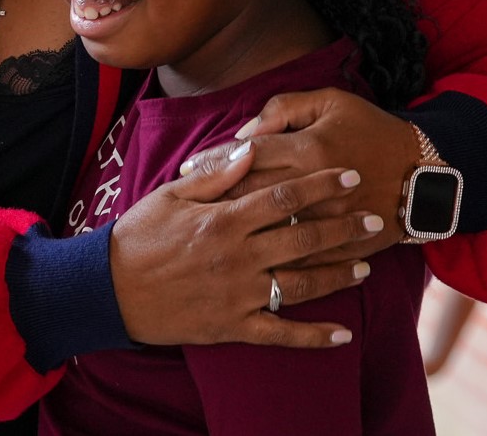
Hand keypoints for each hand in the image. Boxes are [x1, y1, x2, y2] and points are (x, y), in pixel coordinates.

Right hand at [109, 140, 381, 348]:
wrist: (111, 287)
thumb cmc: (139, 235)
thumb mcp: (171, 195)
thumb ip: (215, 175)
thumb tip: (250, 150)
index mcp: (223, 220)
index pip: (283, 196)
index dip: (319, 185)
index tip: (348, 175)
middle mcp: (237, 256)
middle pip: (302, 238)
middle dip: (343, 226)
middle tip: (375, 218)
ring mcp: (238, 294)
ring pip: (300, 284)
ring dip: (337, 275)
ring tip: (365, 266)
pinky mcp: (233, 326)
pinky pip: (281, 333)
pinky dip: (314, 336)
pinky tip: (343, 333)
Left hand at [178, 87, 419, 260]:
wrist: (428, 170)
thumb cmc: (371, 128)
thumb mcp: (330, 102)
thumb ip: (282, 111)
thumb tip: (245, 134)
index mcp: (309, 150)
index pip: (247, 156)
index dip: (212, 160)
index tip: (184, 167)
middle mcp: (316, 188)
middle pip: (252, 195)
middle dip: (214, 199)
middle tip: (184, 203)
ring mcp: (332, 221)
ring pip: (273, 231)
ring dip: (238, 233)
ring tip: (206, 233)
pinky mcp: (348, 246)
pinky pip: (305, 260)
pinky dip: (274, 261)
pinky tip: (247, 261)